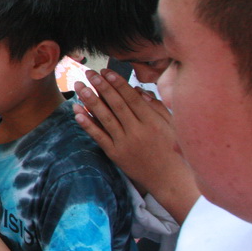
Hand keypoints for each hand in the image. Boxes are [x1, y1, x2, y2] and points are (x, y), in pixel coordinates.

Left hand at [74, 70, 198, 208]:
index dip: (117, 84)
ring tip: (79, 87)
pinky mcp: (115, 154)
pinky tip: (77, 112)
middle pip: (116, 105)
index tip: (106, 71)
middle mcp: (138, 131)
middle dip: (101, 87)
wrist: (170, 179)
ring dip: (90, 101)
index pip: (131, 98)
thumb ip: (156, 107)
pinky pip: (99, 136)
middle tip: (88, 73)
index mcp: (152, 122)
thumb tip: (139, 91)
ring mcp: (125, 143)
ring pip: (105, 118)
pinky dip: (87, 124)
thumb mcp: (171, 126)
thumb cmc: (173, 150)